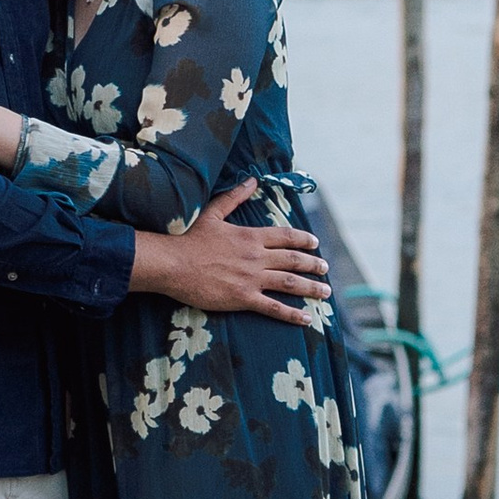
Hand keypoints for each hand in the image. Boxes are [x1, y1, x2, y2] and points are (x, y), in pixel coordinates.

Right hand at [136, 183, 330, 326]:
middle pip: (293, 260)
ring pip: (290, 283)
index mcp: (250, 236)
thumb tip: (251, 180)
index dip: (303, 240)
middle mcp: (256, 257)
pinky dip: (292, 314)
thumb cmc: (189, 239)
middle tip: (326, 269)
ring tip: (325, 292)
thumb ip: (234, 197)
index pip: (285, 236)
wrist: (172, 264)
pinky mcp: (243, 298)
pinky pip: (273, 307)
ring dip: (311, 288)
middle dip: (314, 265)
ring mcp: (251, 278)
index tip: (315, 244)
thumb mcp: (212, 213)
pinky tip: (306, 318)